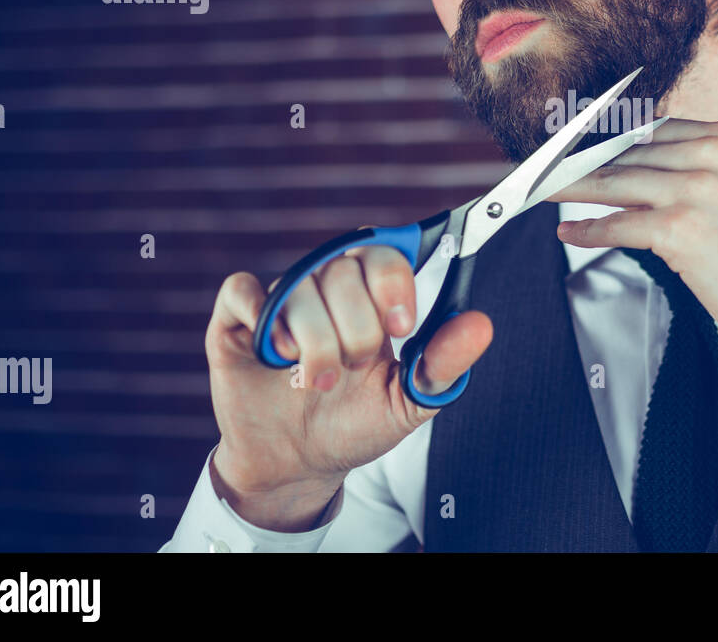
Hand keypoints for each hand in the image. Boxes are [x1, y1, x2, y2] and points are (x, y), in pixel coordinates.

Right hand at [203, 229, 492, 530]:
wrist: (300, 464)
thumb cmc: (357, 423)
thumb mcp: (409, 401)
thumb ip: (444, 363)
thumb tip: (481, 325)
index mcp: (371, 296)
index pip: (384, 253)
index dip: (392, 282)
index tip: (401, 326)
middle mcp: (326, 288)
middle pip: (344, 269)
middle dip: (357, 329)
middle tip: (355, 368)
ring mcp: (281, 302)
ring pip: (299, 287)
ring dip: (316, 343)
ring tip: (319, 380)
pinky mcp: (236, 321)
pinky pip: (241, 290)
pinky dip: (261, 317)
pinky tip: (276, 355)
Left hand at [548, 120, 717, 380]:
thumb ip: (703, 174)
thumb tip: (643, 176)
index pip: (645, 128)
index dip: (601, 138)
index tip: (569, 144)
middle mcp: (709, 154)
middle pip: (622, 152)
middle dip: (576, 162)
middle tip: (541, 169)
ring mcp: (694, 190)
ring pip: (611, 183)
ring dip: (567, 189)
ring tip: (540, 192)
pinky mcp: (680, 231)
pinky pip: (615, 225)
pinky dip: (585, 230)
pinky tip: (566, 231)